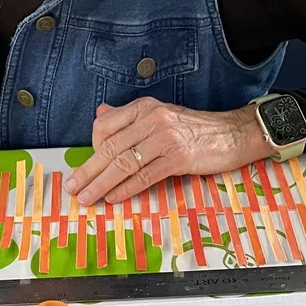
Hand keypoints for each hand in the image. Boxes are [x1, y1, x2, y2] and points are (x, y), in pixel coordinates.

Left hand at [64, 98, 275, 205]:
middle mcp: (152, 119)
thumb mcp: (160, 116)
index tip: (85, 167)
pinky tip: (114, 198)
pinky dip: (126, 189)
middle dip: (88, 170)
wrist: (234, 134)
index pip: (105, 127)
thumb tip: (100, 114)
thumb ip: (129, 117)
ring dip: (101, 184)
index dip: (91, 148)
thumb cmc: (196, 130)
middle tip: (72, 188)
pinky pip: (145, 176)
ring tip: (88, 198)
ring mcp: (165, 138)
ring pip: (124, 163)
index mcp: (144, 108)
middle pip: (110, 148)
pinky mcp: (178, 157)